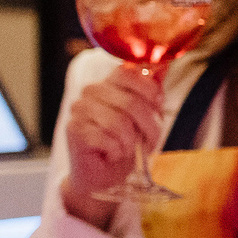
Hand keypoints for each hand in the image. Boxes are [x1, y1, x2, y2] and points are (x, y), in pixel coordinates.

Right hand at [58, 65, 165, 230]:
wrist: (108, 175)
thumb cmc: (128, 142)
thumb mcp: (148, 114)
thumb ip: (152, 89)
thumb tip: (164, 62)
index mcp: (109, 83)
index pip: (128, 73)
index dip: (149, 93)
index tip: (156, 110)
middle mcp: (91, 91)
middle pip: (129, 102)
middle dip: (148, 126)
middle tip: (149, 140)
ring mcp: (79, 109)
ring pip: (118, 122)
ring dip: (132, 141)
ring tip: (129, 148)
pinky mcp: (73, 129)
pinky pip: (106, 138)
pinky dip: (117, 150)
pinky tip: (113, 153)